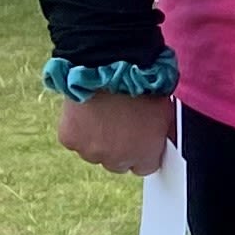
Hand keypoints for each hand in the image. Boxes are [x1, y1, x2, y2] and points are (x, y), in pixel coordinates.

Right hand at [57, 91, 174, 175]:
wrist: (110, 67)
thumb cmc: (142, 85)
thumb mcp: (165, 112)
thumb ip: (162, 134)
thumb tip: (164, 141)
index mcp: (145, 155)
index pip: (144, 167)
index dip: (142, 152)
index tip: (139, 140)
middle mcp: (117, 160)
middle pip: (117, 164)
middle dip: (119, 149)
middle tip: (119, 125)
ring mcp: (90, 152)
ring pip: (93, 153)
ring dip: (96, 140)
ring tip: (102, 115)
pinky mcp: (69, 140)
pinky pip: (74, 140)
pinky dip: (78, 130)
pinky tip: (86, 112)